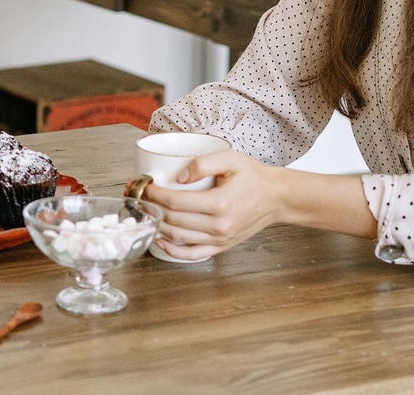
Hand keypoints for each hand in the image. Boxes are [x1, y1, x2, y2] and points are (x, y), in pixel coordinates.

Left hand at [137, 150, 290, 260]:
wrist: (276, 198)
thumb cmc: (253, 176)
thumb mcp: (231, 158)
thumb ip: (203, 163)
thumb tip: (179, 176)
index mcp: (220, 203)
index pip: (175, 202)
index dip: (153, 194)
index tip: (142, 185)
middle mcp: (218, 226)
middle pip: (172, 220)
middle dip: (149, 207)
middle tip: (137, 195)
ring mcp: (219, 239)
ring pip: (178, 237)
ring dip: (156, 225)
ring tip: (144, 212)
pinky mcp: (221, 246)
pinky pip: (192, 254)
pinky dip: (173, 250)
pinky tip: (161, 239)